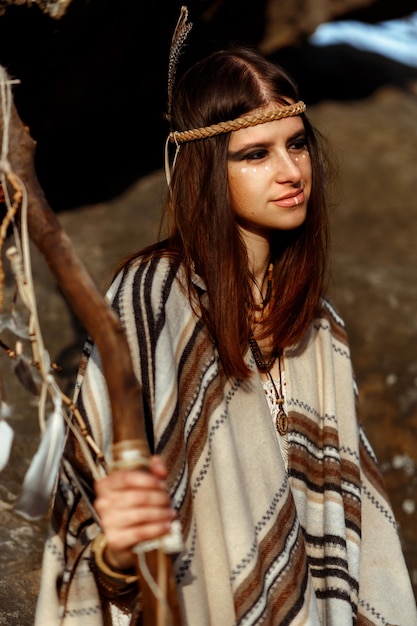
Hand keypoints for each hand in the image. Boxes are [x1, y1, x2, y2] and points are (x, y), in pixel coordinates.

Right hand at [94, 455, 176, 570]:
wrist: (123, 536)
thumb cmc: (133, 504)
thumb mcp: (141, 481)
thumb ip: (153, 467)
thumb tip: (161, 470)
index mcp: (105, 485)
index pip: (127, 478)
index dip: (149, 480)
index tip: (162, 484)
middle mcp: (103, 503)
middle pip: (137, 497)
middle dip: (159, 498)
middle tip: (169, 501)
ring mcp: (107, 522)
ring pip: (140, 515)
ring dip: (161, 514)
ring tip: (170, 513)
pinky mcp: (115, 540)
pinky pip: (140, 533)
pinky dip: (157, 529)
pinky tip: (166, 526)